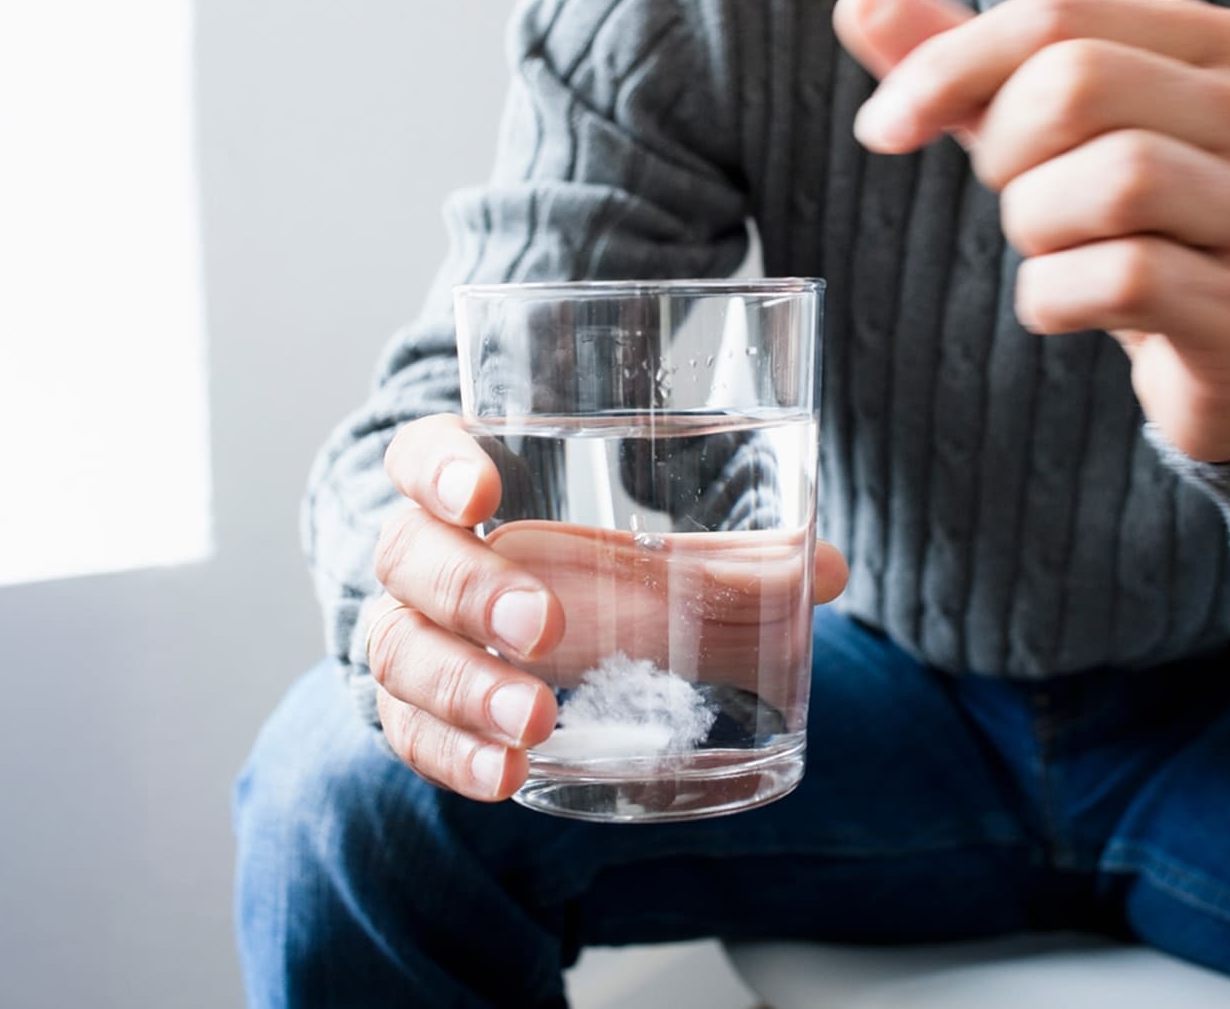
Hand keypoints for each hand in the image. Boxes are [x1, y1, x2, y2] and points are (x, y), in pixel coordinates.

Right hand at [363, 414, 849, 800]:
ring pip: (402, 653)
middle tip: (547, 626)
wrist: (500, 616)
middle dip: (473, 591)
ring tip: (536, 721)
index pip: (421, 454)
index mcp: (466, 483)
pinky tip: (504, 775)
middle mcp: (421, 554)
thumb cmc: (581, 556)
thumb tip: (827, 570)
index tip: (483, 491)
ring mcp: (409, 633)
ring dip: (466, 688)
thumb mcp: (645, 545)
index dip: (438, 467)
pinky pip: (410, 732)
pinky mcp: (416, 709)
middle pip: (411, 558)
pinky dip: (453, 756)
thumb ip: (727, 555)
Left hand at [834, 0, 1229, 463]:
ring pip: (1115, 179)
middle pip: (1080, 85)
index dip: (946, 68)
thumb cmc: (1140, 226)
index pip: (1057, 19)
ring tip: (1053, 249)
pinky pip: (1125, 280)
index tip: (886, 126)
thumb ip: (967, 66)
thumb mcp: (1051, 133)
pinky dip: (1056, 296)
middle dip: (1005, 150)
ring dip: (1037, 225)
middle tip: (1013, 199)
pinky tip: (1068, 306)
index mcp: (1225, 45)